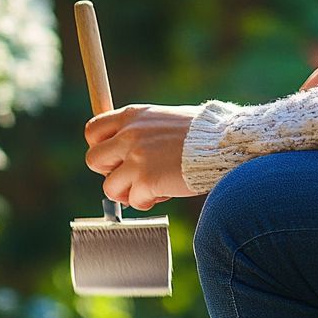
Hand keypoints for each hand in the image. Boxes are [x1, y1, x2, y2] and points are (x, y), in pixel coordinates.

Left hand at [84, 104, 198, 210]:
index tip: (116, 158)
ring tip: (151, 188)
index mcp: (133, 116)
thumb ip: (140, 131)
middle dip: (110, 173)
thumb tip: (122, 152)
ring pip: (109, 187)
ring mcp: (136, 158)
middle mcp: (130, 134)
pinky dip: (147, 202)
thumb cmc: (202, 135)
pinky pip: (133, 201)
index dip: (101, 149)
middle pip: (93, 160)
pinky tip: (165, 191)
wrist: (224, 143)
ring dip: (128, 193)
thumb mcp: (164, 119)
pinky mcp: (146, 180)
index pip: (92, 131)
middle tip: (132, 176)